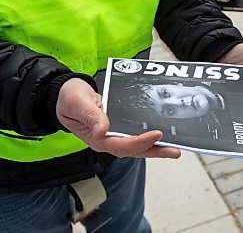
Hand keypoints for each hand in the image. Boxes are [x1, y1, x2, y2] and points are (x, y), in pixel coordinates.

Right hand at [56, 78, 180, 158]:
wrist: (66, 93)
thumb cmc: (70, 98)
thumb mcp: (77, 103)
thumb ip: (90, 115)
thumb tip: (102, 130)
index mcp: (97, 138)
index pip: (121, 145)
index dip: (140, 142)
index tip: (157, 134)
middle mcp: (107, 140)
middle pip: (134, 150)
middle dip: (155, 151)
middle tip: (175, 151)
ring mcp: (113, 135)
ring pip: (138, 145)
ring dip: (156, 147)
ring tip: (174, 148)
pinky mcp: (118, 128)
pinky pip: (136, 135)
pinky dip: (150, 138)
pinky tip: (163, 137)